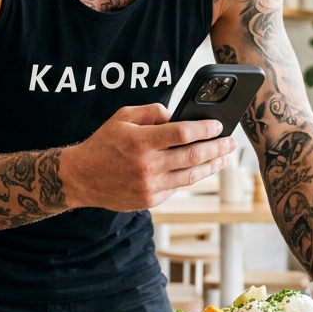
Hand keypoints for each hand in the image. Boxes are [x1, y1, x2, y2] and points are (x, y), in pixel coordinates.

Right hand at [62, 103, 236, 211]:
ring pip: (191, 175)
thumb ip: (152, 111)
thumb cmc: (103, 143)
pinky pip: (178, 186)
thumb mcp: (122, 117)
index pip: (182, 133)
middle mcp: (147, 166)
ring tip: (225, 156)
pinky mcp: (150, 200)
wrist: (81, 178)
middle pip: (193, 156)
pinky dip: (192, 176)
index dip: (205, 129)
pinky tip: (202, 168)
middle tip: (231, 142)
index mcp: (140, 141)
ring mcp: (150, 186)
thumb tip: (177, 115)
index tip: (219, 125)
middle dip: (217, 148)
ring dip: (212, 165)